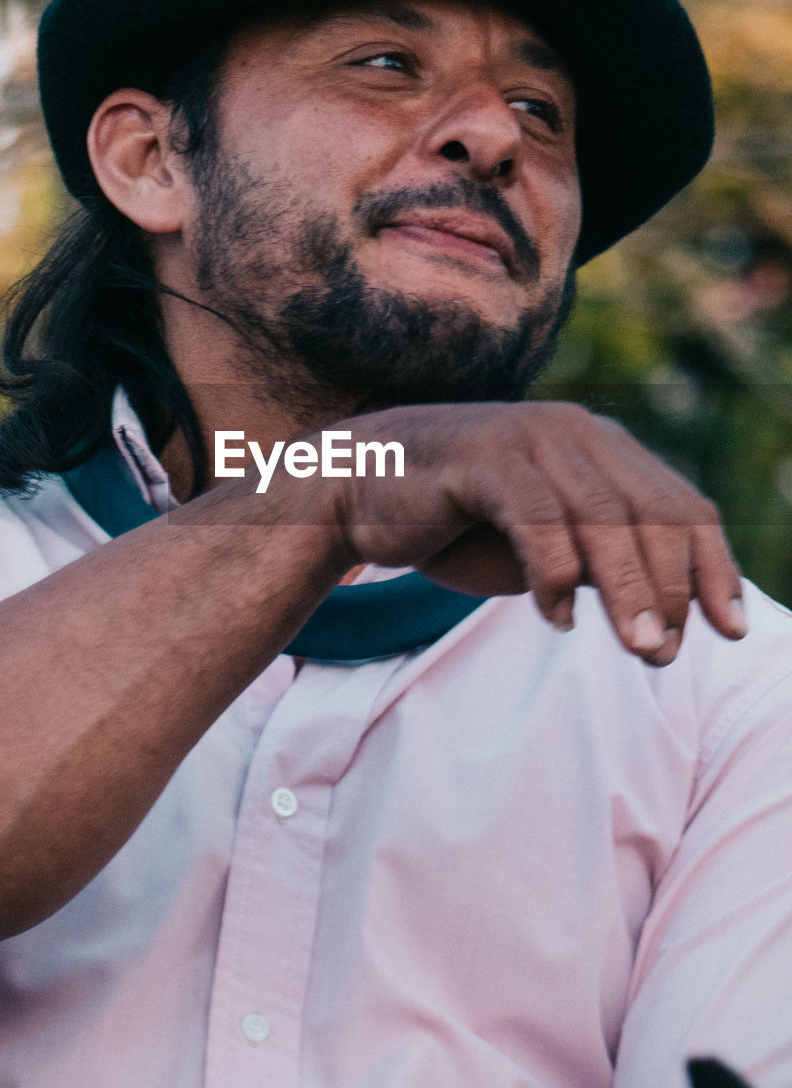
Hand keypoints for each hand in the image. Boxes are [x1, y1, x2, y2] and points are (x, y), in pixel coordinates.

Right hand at [332, 402, 744, 666]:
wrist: (356, 489)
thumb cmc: (457, 520)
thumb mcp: (544, 545)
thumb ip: (601, 560)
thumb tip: (671, 611)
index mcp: (603, 447)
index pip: (681, 507)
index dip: (713, 567)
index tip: (730, 629)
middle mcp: (576, 432)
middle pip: (652, 513)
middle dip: (673, 589)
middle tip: (666, 655)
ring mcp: (529, 438)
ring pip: (604, 517)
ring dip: (628, 590)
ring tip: (641, 648)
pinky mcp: (483, 458)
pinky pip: (538, 518)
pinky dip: (553, 574)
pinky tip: (553, 619)